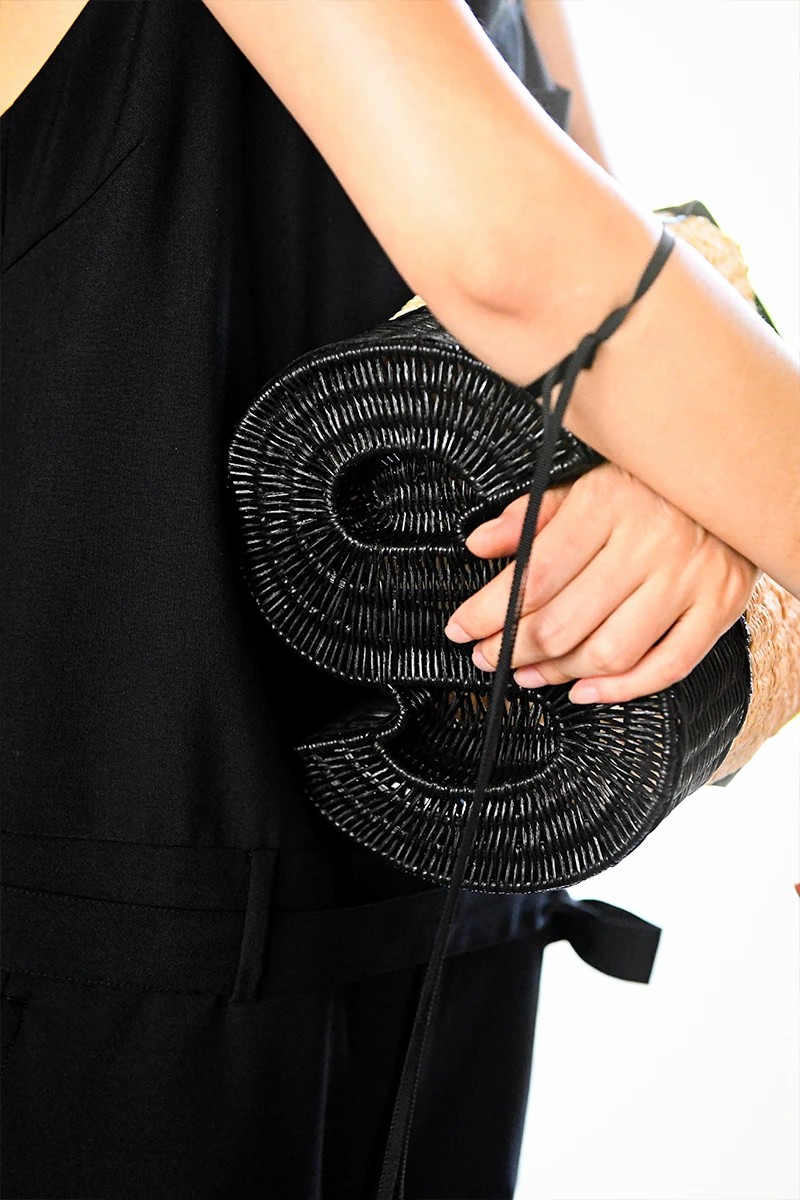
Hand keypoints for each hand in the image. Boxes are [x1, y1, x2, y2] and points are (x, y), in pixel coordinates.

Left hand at [444, 462, 758, 703]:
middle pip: (564, 622)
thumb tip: (481, 543)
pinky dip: (620, 689)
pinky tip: (584, 690)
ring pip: (608, 652)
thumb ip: (532, 516)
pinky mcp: (718, 608)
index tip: (460, 628)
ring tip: (528, 672)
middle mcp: (647, 544)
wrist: (736, 483)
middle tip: (487, 656)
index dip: (488, 612)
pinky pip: (666, 666)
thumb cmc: (652, 488)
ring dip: (557, 673)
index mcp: (607, 506)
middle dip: (512, 648)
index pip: (533, 575)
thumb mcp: (586, 485)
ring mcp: (686, 580)